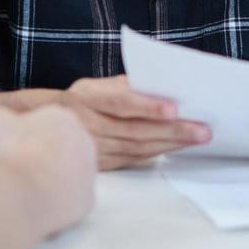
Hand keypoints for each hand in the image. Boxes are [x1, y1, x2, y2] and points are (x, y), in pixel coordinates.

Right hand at [0, 105, 95, 233]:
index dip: (21, 136)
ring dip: (47, 183)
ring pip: (66, 177)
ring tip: (22, 191)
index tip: (6, 148)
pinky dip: (52, 206)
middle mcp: (84, 142)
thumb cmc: (9, 152)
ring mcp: (89, 173)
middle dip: (39, 159)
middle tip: (14, 170)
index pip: (44, 124)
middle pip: (58, 150)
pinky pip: (68, 203)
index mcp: (63, 117)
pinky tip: (33, 208)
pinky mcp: (87, 202)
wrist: (22, 192)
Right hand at [58, 75, 210, 169]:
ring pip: (137, 148)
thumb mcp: (95, 85)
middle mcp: (86, 124)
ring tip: (197, 137)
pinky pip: (133, 158)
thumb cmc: (83, 99)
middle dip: (172, 130)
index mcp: (86, 97)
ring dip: (171, 143)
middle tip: (202, 130)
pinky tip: (177, 146)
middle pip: (134, 130)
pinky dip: (157, 151)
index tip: (174, 109)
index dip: (147, 106)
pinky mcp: (100, 164)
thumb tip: (166, 87)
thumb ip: (126, 86)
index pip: (119, 102)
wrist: (46, 126)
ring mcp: (92, 148)